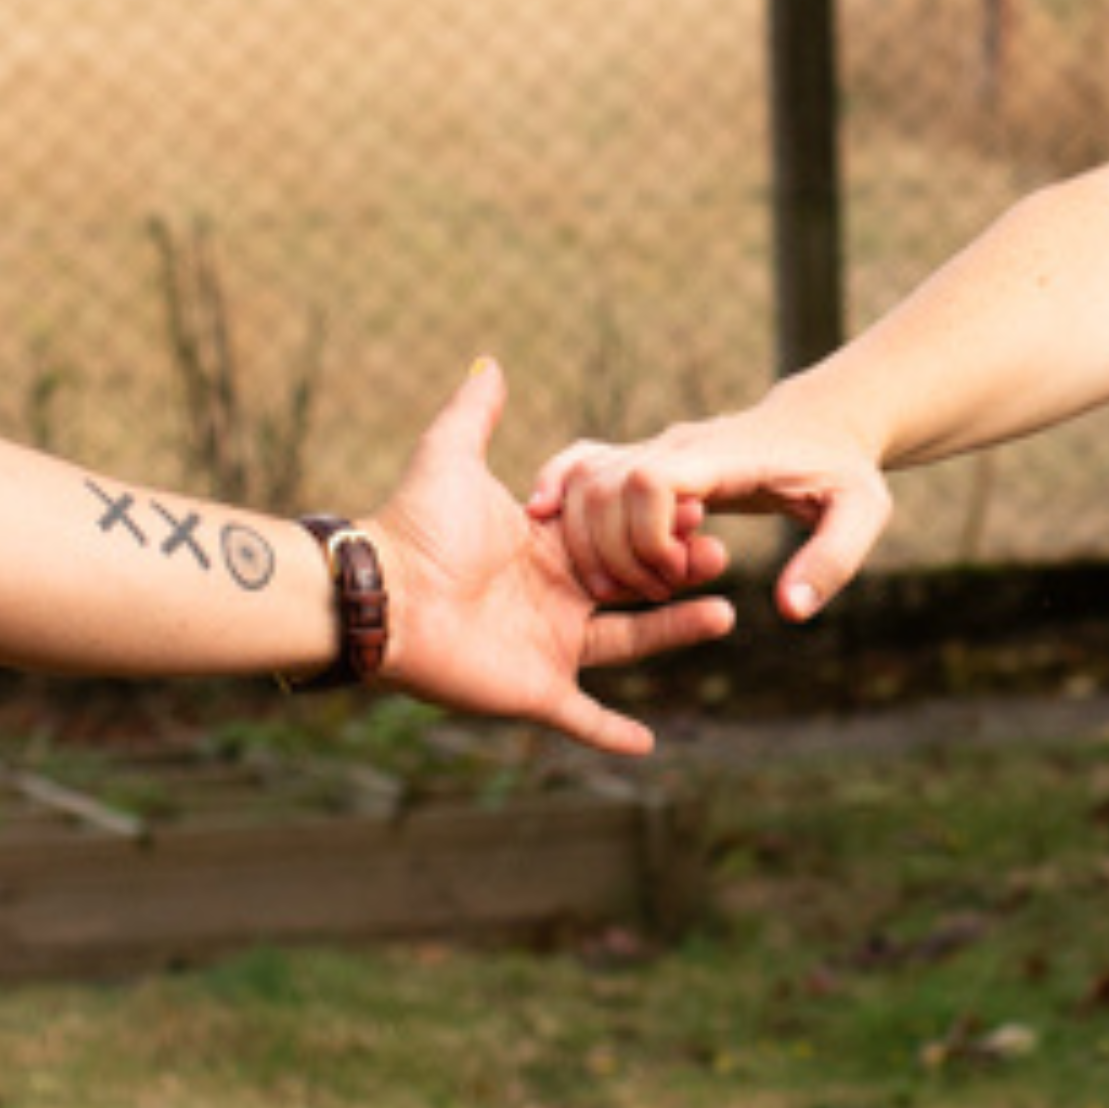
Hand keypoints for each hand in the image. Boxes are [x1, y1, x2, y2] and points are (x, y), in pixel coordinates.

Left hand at [359, 360, 741, 754]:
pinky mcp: (535, 689)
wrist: (384, 596)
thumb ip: (475, 413)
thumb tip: (489, 362)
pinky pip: (581, 718)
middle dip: (681, 571)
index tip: (699, 505)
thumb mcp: (450, 456)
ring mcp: (547, 645)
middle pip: (635, 585)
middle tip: (720, 555)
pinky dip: (611, 734)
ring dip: (676, 632)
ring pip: (628, 643)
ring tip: (724, 616)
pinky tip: (648, 745)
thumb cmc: (416, 527)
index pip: (615, 534)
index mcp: (542, 545)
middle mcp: (552, 595)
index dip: (654, 523)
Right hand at [529, 403, 894, 626]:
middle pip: (608, 483)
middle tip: (656, 590)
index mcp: (727, 456)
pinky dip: (560, 486)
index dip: (648, 532)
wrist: (823, 423)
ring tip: (632, 581)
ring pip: (587, 477)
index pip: (656, 478)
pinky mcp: (646, 459)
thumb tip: (789, 611)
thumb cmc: (844, 471)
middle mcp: (680, 445)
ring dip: (590, 536)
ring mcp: (657, 447)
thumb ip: (830, 562)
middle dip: (616, 548)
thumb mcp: (862, 514)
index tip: (676, 572)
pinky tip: (545, 514)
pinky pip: (585, 465)